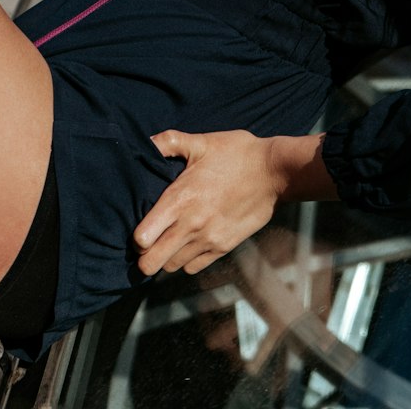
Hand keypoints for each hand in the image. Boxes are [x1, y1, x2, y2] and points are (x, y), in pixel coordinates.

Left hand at [134, 129, 278, 276]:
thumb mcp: (203, 142)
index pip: (142, 238)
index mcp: (180, 198)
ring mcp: (208, 239)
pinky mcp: (223, 246)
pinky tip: (189, 244)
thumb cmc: (237, 153)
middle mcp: (191, 224)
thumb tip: (146, 142)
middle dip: (144, 257)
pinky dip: (187, 260)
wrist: (274, 171)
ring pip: (171, 267)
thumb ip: (170, 142)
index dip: (136, 237)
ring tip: (169, 242)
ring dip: (166, 258)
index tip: (140, 229)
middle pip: (151, 263)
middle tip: (148, 244)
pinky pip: (194, 267)